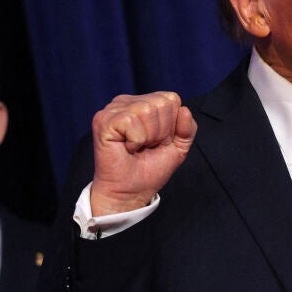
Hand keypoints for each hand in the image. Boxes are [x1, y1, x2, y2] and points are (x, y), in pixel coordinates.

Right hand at [89, 92, 196, 215]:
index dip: (172, 125)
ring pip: (147, 110)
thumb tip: (184, 109)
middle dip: (161, 131)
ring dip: (148, 137)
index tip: (158, 142)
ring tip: (137, 147)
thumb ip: (187, 128)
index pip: (171, 99)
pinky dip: (136, 140)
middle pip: (162, 103)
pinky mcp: (104, 120)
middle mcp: (126, 102)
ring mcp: (113, 110)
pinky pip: (132, 122)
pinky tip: (127, 148)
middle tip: (147, 146)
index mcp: (142, 102)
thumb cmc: (149, 170)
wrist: (129, 192)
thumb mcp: (178, 147)